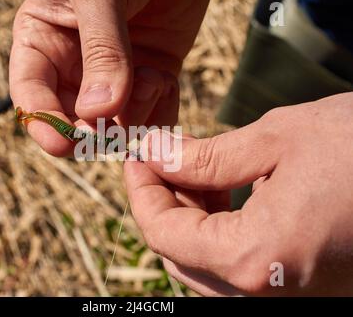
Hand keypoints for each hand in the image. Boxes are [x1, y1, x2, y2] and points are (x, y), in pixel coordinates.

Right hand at [10, 0, 207, 155]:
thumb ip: (101, 51)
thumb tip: (98, 113)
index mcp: (45, 41)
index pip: (31, 94)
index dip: (43, 122)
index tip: (63, 143)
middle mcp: (75, 67)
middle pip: (72, 121)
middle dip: (94, 131)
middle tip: (117, 126)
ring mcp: (114, 78)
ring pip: (114, 127)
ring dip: (135, 117)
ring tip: (152, 79)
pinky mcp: (149, 80)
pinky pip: (150, 116)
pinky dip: (161, 113)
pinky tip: (166, 82)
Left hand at [124, 92, 352, 295]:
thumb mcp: (276, 140)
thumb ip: (205, 157)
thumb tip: (156, 154)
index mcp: (254, 259)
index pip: (162, 233)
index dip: (141, 190)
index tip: (136, 156)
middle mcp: (266, 294)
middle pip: (179, 255)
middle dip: (163, 203)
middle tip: (163, 159)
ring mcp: (287, 298)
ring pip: (205, 266)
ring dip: (190, 218)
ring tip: (195, 172)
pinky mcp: (303, 289)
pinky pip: (237, 269)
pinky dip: (219, 232)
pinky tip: (225, 195)